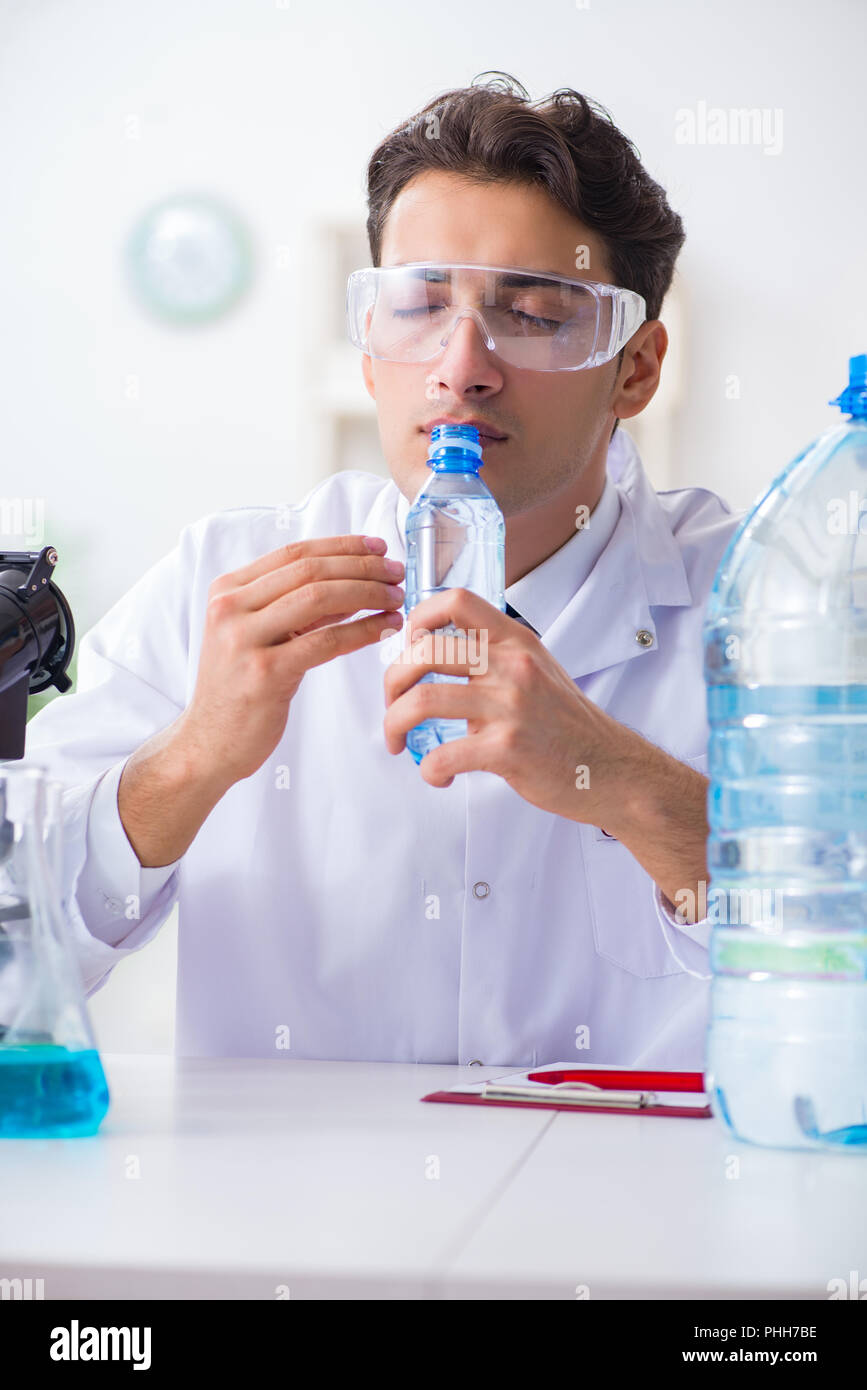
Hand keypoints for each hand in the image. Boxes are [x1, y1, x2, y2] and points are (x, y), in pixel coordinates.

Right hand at [180, 534, 404, 787]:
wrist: (210, 742)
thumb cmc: (241, 688)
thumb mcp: (260, 634)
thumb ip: (298, 606)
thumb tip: (354, 581)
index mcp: (227, 590)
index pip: (294, 553)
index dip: (342, 546)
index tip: (378, 547)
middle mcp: (230, 608)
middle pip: (310, 570)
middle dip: (362, 567)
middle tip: (396, 572)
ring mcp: (244, 640)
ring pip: (319, 598)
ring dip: (368, 594)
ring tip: (397, 598)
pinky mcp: (264, 674)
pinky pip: (325, 641)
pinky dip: (363, 630)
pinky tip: (385, 628)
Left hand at [382, 587, 647, 827]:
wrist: (611, 770)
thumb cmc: (569, 726)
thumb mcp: (538, 671)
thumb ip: (494, 660)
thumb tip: (436, 662)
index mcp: (516, 643)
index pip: (457, 601)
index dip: (419, 616)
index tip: (408, 645)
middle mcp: (512, 666)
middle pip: (424, 652)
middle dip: (392, 681)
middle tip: (392, 705)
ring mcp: (510, 707)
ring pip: (423, 701)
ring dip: (395, 724)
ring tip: (398, 741)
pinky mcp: (508, 750)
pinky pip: (443, 756)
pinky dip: (428, 769)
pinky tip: (438, 775)